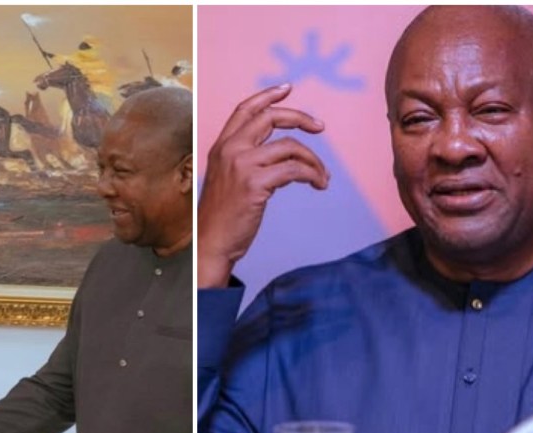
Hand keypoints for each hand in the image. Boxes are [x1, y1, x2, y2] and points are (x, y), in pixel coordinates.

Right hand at [198, 83, 328, 287]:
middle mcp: (230, 150)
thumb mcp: (227, 179)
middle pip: (271, 118)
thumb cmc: (221, 217)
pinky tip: (318, 184)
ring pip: (290, 147)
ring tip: (322, 175)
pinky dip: (312, 175)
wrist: (210, 243)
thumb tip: (281, 155)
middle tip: (320, 127)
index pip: (245, 109)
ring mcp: (242, 165)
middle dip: (301, 118)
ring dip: (313, 160)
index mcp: (222, 147)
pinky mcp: (255, 184)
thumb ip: (246, 161)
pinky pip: (294, 170)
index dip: (267, 95)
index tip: (287, 88)